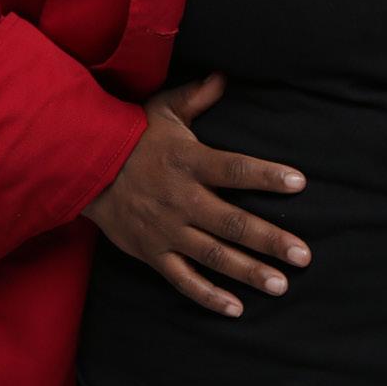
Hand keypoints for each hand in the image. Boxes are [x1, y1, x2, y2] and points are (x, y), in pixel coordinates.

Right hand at [79, 71, 312, 317]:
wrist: (83, 166)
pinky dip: (209, 296)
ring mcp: (167, 230)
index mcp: (190, 162)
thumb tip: (223, 77)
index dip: (267, 176)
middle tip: (303, 255)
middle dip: (271, 240)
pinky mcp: (153, 252)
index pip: (236, 169)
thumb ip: (196, 97)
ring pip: (214, 255)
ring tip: (280, 284)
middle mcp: (182, 199)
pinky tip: (236, 308)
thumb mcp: (163, 110)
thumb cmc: (131, 136)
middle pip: (233, 222)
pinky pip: (183, 280)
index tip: (300, 184)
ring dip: (249, 271)